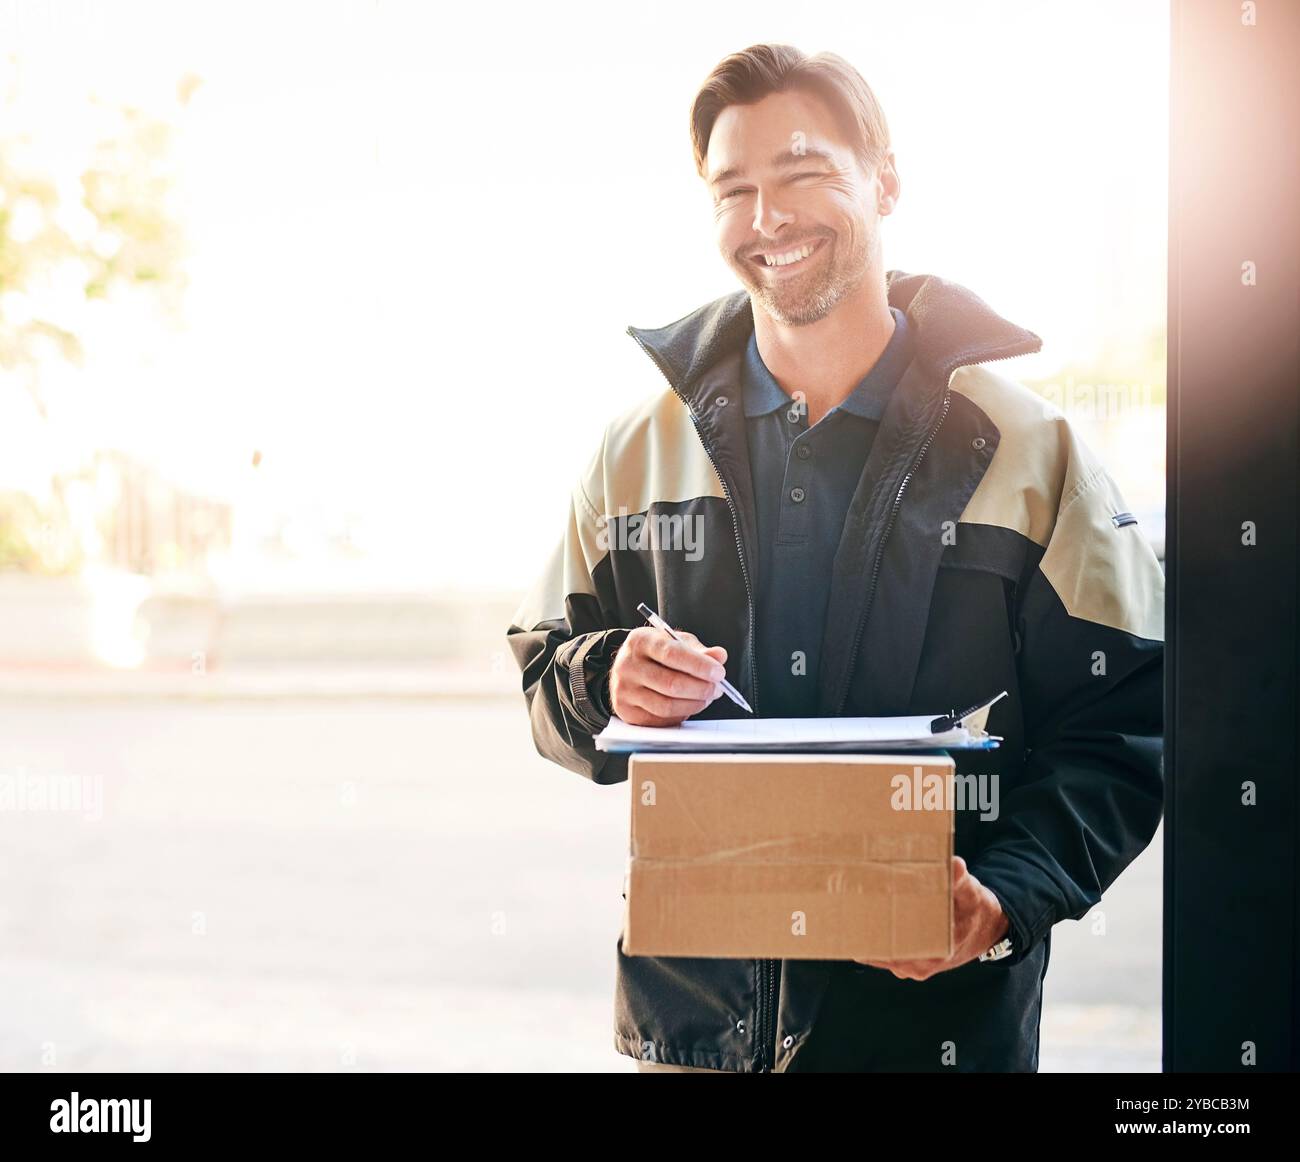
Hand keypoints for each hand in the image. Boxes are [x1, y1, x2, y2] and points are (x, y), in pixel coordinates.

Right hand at [607, 626, 727, 726]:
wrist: (629, 667)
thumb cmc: (657, 653)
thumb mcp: (677, 643)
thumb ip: (699, 650)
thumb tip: (719, 656)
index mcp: (641, 641)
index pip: (672, 654)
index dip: (699, 665)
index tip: (719, 672)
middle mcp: (627, 665)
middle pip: (671, 684)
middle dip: (701, 688)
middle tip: (718, 689)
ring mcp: (624, 690)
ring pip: (666, 706)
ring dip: (694, 704)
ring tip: (707, 697)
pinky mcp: (626, 711)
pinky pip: (660, 719)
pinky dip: (681, 715)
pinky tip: (688, 705)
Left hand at [853, 856, 1009, 980]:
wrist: (987, 929)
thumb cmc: (976, 909)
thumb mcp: (971, 892)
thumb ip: (960, 880)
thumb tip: (954, 864)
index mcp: (938, 951)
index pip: (894, 950)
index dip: (871, 938)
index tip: (852, 923)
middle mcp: (922, 964)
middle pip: (881, 953)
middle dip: (862, 934)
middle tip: (842, 911)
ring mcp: (915, 966)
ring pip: (881, 955)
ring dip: (867, 937)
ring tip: (846, 915)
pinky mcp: (911, 963)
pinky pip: (886, 954)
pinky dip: (875, 940)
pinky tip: (862, 921)